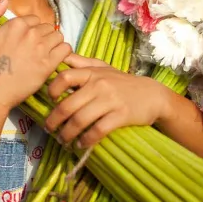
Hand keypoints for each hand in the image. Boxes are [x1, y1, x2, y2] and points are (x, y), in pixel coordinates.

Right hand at [0, 0, 70, 112]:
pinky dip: (63, 52)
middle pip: (47, 27)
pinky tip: (55, 59)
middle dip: (43, 36)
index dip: (31, 29)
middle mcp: (31, 33)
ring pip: (58, 36)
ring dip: (54, 43)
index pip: (34, 19)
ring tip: (46, 54)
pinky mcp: (49, 64)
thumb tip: (4, 1)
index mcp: (16, 24)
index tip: (26, 41)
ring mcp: (41, 48)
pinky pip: (66, 49)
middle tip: (35, 49)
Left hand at [44, 54, 173, 147]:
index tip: (50, 100)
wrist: (153, 95)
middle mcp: (99, 85)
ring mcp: (110, 100)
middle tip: (49, 130)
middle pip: (68, 105)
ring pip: (80, 120)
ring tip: (63, 140)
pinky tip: (81, 144)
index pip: (64, 77)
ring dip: (67, 134)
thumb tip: (60, 57)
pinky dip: (86, 140)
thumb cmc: (123, 82)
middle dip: (54, 121)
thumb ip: (81, 62)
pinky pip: (97, 131)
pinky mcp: (120, 115)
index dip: (52, 90)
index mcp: (92, 72)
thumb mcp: (103, 68)